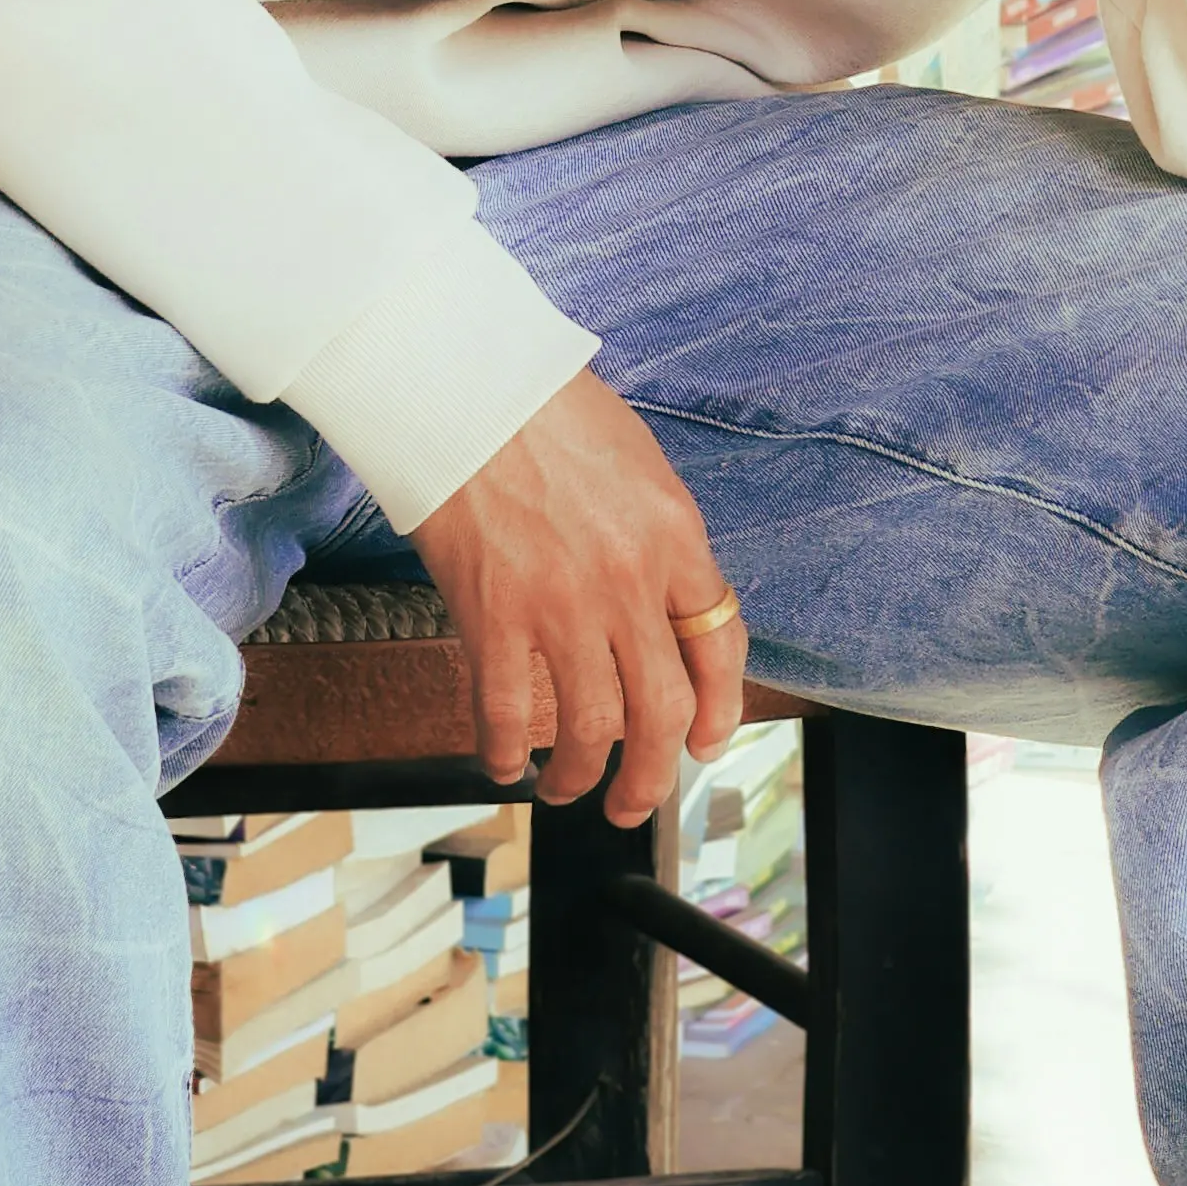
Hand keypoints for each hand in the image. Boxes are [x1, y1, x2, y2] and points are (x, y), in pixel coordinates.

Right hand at [409, 368, 749, 825]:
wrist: (466, 383)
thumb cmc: (544, 405)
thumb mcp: (636, 464)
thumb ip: (655, 534)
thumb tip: (658, 598)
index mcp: (675, 536)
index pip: (720, 644)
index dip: (719, 709)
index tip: (703, 741)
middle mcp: (629, 582)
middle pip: (660, 710)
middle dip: (651, 775)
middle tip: (634, 803)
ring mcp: (561, 605)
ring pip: (589, 728)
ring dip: (578, 775)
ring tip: (565, 788)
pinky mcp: (493, 616)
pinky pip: (507, 712)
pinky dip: (506, 751)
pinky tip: (504, 762)